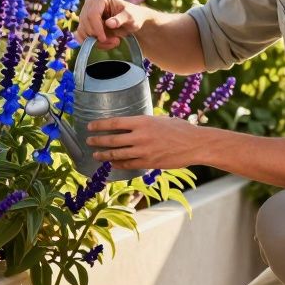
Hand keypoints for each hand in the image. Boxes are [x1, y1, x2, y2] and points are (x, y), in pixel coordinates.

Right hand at [74, 0, 141, 50]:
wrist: (130, 22)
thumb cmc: (133, 16)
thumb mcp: (131, 17)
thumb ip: (121, 19)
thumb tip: (109, 23)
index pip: (92, 14)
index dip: (96, 28)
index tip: (104, 39)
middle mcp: (90, 3)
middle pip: (85, 23)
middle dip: (97, 36)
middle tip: (114, 41)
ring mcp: (85, 13)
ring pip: (83, 31)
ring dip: (96, 41)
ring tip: (113, 42)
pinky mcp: (84, 24)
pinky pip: (82, 36)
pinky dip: (92, 43)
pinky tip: (105, 43)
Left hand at [85, 115, 205, 170]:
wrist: (195, 144)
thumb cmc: (180, 129)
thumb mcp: (160, 119)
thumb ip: (144, 123)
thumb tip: (130, 125)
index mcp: (143, 121)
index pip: (115, 123)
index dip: (100, 125)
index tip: (90, 126)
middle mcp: (140, 136)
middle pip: (112, 139)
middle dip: (97, 141)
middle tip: (89, 141)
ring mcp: (144, 151)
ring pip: (117, 154)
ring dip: (104, 154)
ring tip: (95, 155)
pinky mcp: (149, 163)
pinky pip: (128, 164)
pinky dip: (118, 164)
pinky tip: (112, 163)